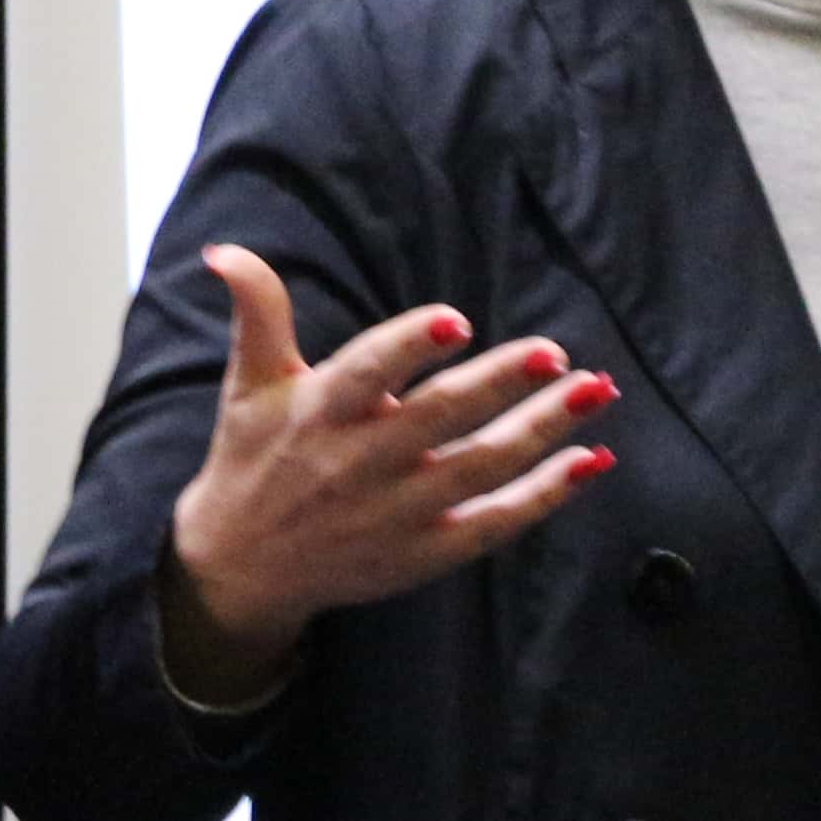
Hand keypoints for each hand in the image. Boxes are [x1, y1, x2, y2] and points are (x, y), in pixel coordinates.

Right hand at [158, 243, 616, 701]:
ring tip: (594, 389)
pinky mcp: (422, 553)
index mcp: (317, 413)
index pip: (364, 373)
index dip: (408, 346)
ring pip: (480, 469)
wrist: (239, 569)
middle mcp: (357, 465)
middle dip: (500, 383)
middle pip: (439, 420)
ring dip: (542, 431)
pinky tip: (591, 460)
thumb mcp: (249, 383)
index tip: (454, 319)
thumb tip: (226, 252)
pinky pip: (495, 524)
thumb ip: (257, 312)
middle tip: (552, 351)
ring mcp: (395, 514)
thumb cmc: (252, 457)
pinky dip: (546, 496)